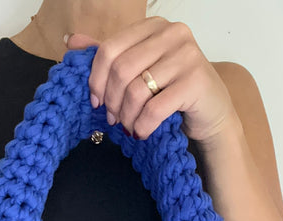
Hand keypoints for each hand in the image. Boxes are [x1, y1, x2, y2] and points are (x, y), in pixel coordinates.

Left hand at [65, 15, 240, 144]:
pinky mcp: (196, 82)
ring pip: (137, 90)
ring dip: (126, 116)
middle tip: (112, 119)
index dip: (96, 79)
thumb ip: (109, 55)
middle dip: (111, 100)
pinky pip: (155, 108)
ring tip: (128, 127)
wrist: (212, 113)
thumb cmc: (174, 91)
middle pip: (121, 69)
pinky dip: (143, 125)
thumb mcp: (140, 69)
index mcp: (154, 26)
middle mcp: (173, 34)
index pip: (111, 48)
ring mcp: (187, 56)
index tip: (96, 102)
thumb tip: (71, 41)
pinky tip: (141, 133)